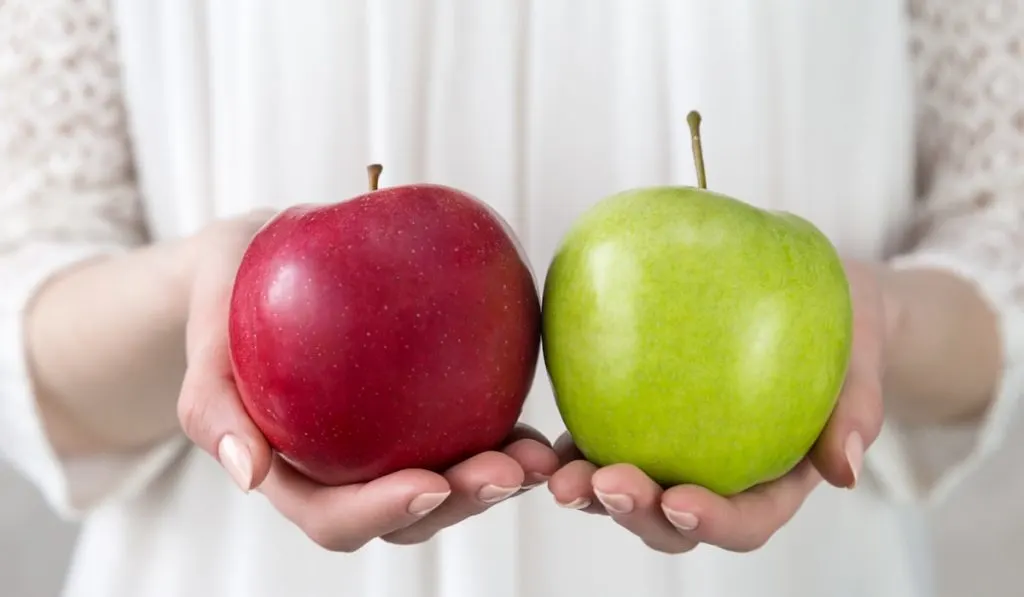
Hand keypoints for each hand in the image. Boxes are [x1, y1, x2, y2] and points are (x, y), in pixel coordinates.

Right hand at [176, 210, 558, 550]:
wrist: (257, 257)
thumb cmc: (227, 289)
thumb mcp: (206, 323)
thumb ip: (211, 399)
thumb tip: (249, 475)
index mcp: (290, 470)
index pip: (334, 515)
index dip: (382, 511)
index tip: (429, 484)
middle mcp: (343, 470)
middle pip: (406, 514)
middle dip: (461, 503)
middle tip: (511, 471)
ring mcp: (385, 445)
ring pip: (446, 485)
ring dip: (496, 481)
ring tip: (540, 456)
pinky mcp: (420, 414)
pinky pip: (464, 434)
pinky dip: (502, 437)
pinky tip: (536, 422)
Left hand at [547, 259, 888, 553]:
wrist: (818, 304)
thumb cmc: (845, 330)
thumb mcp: (863, 357)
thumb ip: (857, 409)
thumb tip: (845, 470)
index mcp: (775, 483)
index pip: (746, 519)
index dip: (712, 522)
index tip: (679, 500)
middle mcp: (719, 481)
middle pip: (674, 520)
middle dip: (635, 512)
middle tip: (602, 484)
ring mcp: (675, 456)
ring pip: (629, 492)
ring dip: (589, 490)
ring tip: (555, 473)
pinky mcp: (639, 424)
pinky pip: (603, 441)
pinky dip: (573, 447)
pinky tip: (542, 436)